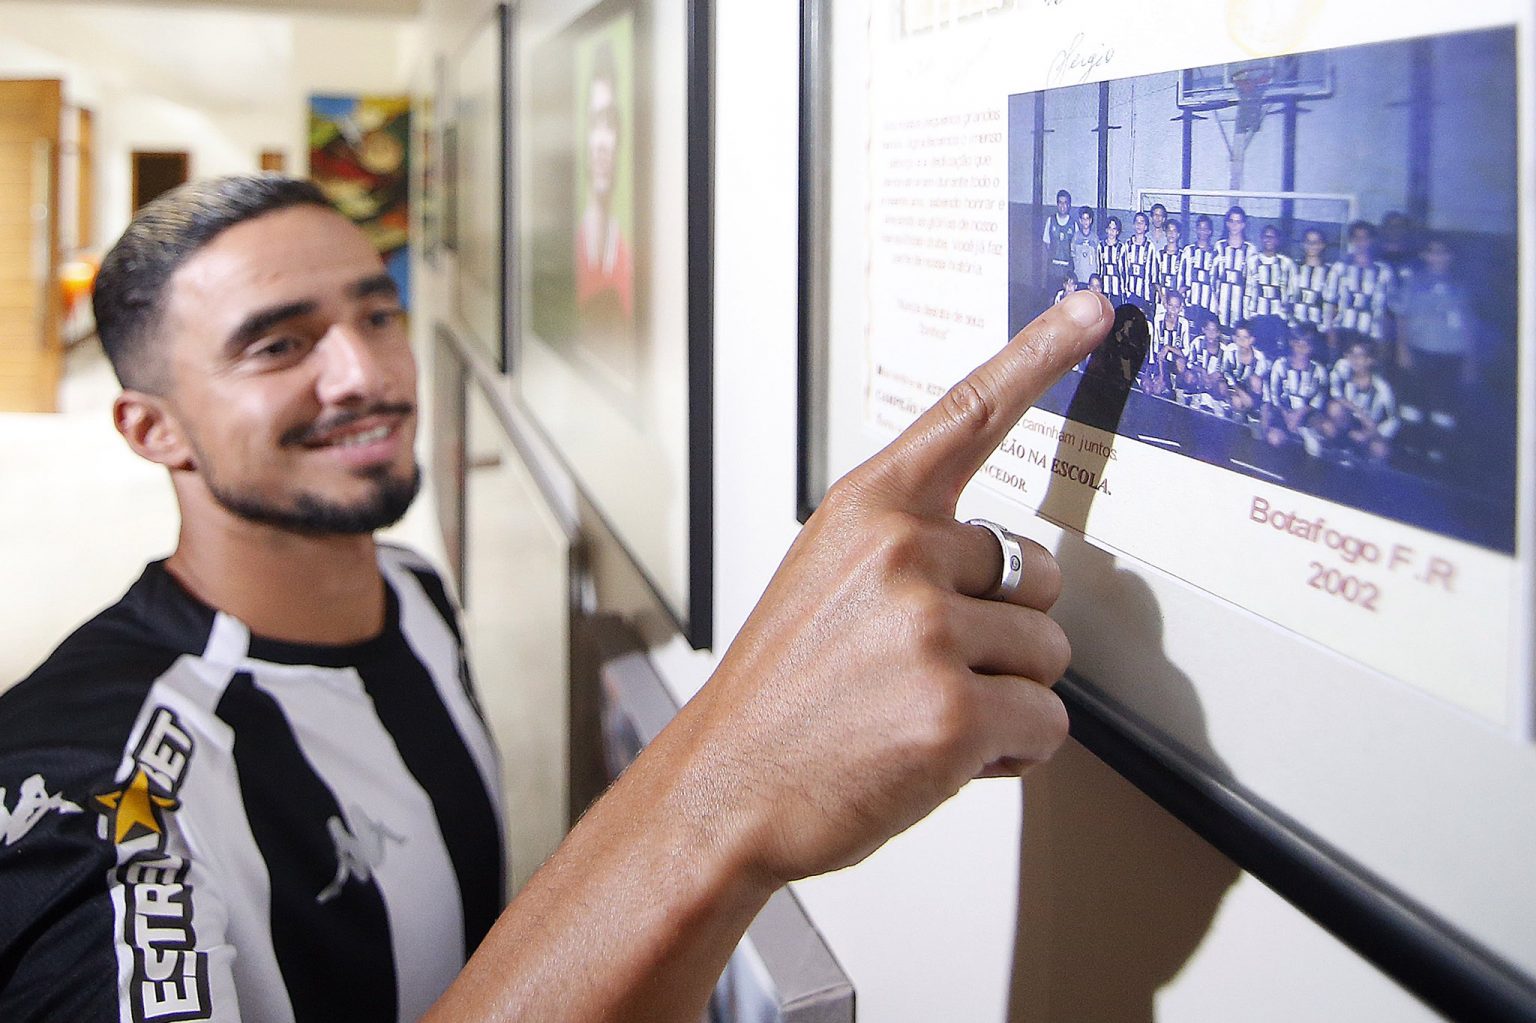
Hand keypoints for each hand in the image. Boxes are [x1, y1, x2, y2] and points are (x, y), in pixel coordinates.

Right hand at [668, 291, 1112, 885]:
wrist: (726, 786)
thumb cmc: (780, 692)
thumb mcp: (823, 580)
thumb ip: (908, 548)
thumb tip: (1005, 562)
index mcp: (868, 512)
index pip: (968, 415)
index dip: (1038, 355)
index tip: (1089, 309)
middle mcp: (901, 553)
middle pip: (1038, 574)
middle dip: (1005, 629)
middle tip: (926, 668)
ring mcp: (928, 629)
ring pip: (1048, 655)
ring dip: (1006, 694)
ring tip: (921, 714)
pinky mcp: (954, 709)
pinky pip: (1046, 722)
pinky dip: (1010, 752)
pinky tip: (940, 756)